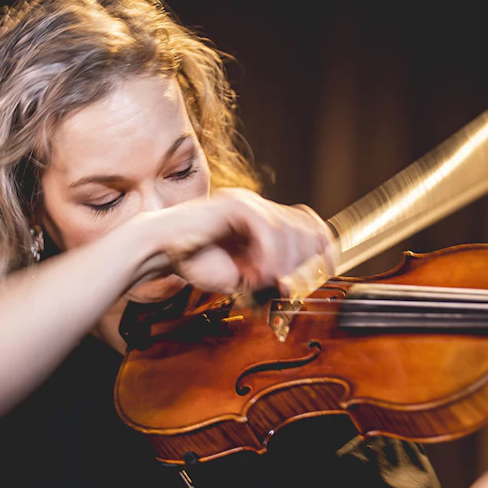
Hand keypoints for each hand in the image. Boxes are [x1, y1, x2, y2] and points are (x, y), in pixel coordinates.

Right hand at [141, 187, 334, 293]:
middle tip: (288, 284)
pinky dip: (268, 255)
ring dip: (281, 263)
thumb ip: (271, 276)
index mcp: (265, 221)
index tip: (327, 271)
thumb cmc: (197, 264)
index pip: (310, 226)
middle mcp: (260, 207)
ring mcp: (248, 202)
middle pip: (306, 227)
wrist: (160, 252)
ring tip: (263, 280)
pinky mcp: (235, 203)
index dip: (324, 247)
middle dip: (303, 260)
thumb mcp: (244, 276)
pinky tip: (257, 272)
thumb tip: (294, 284)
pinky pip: (267, 229)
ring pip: (288, 230)